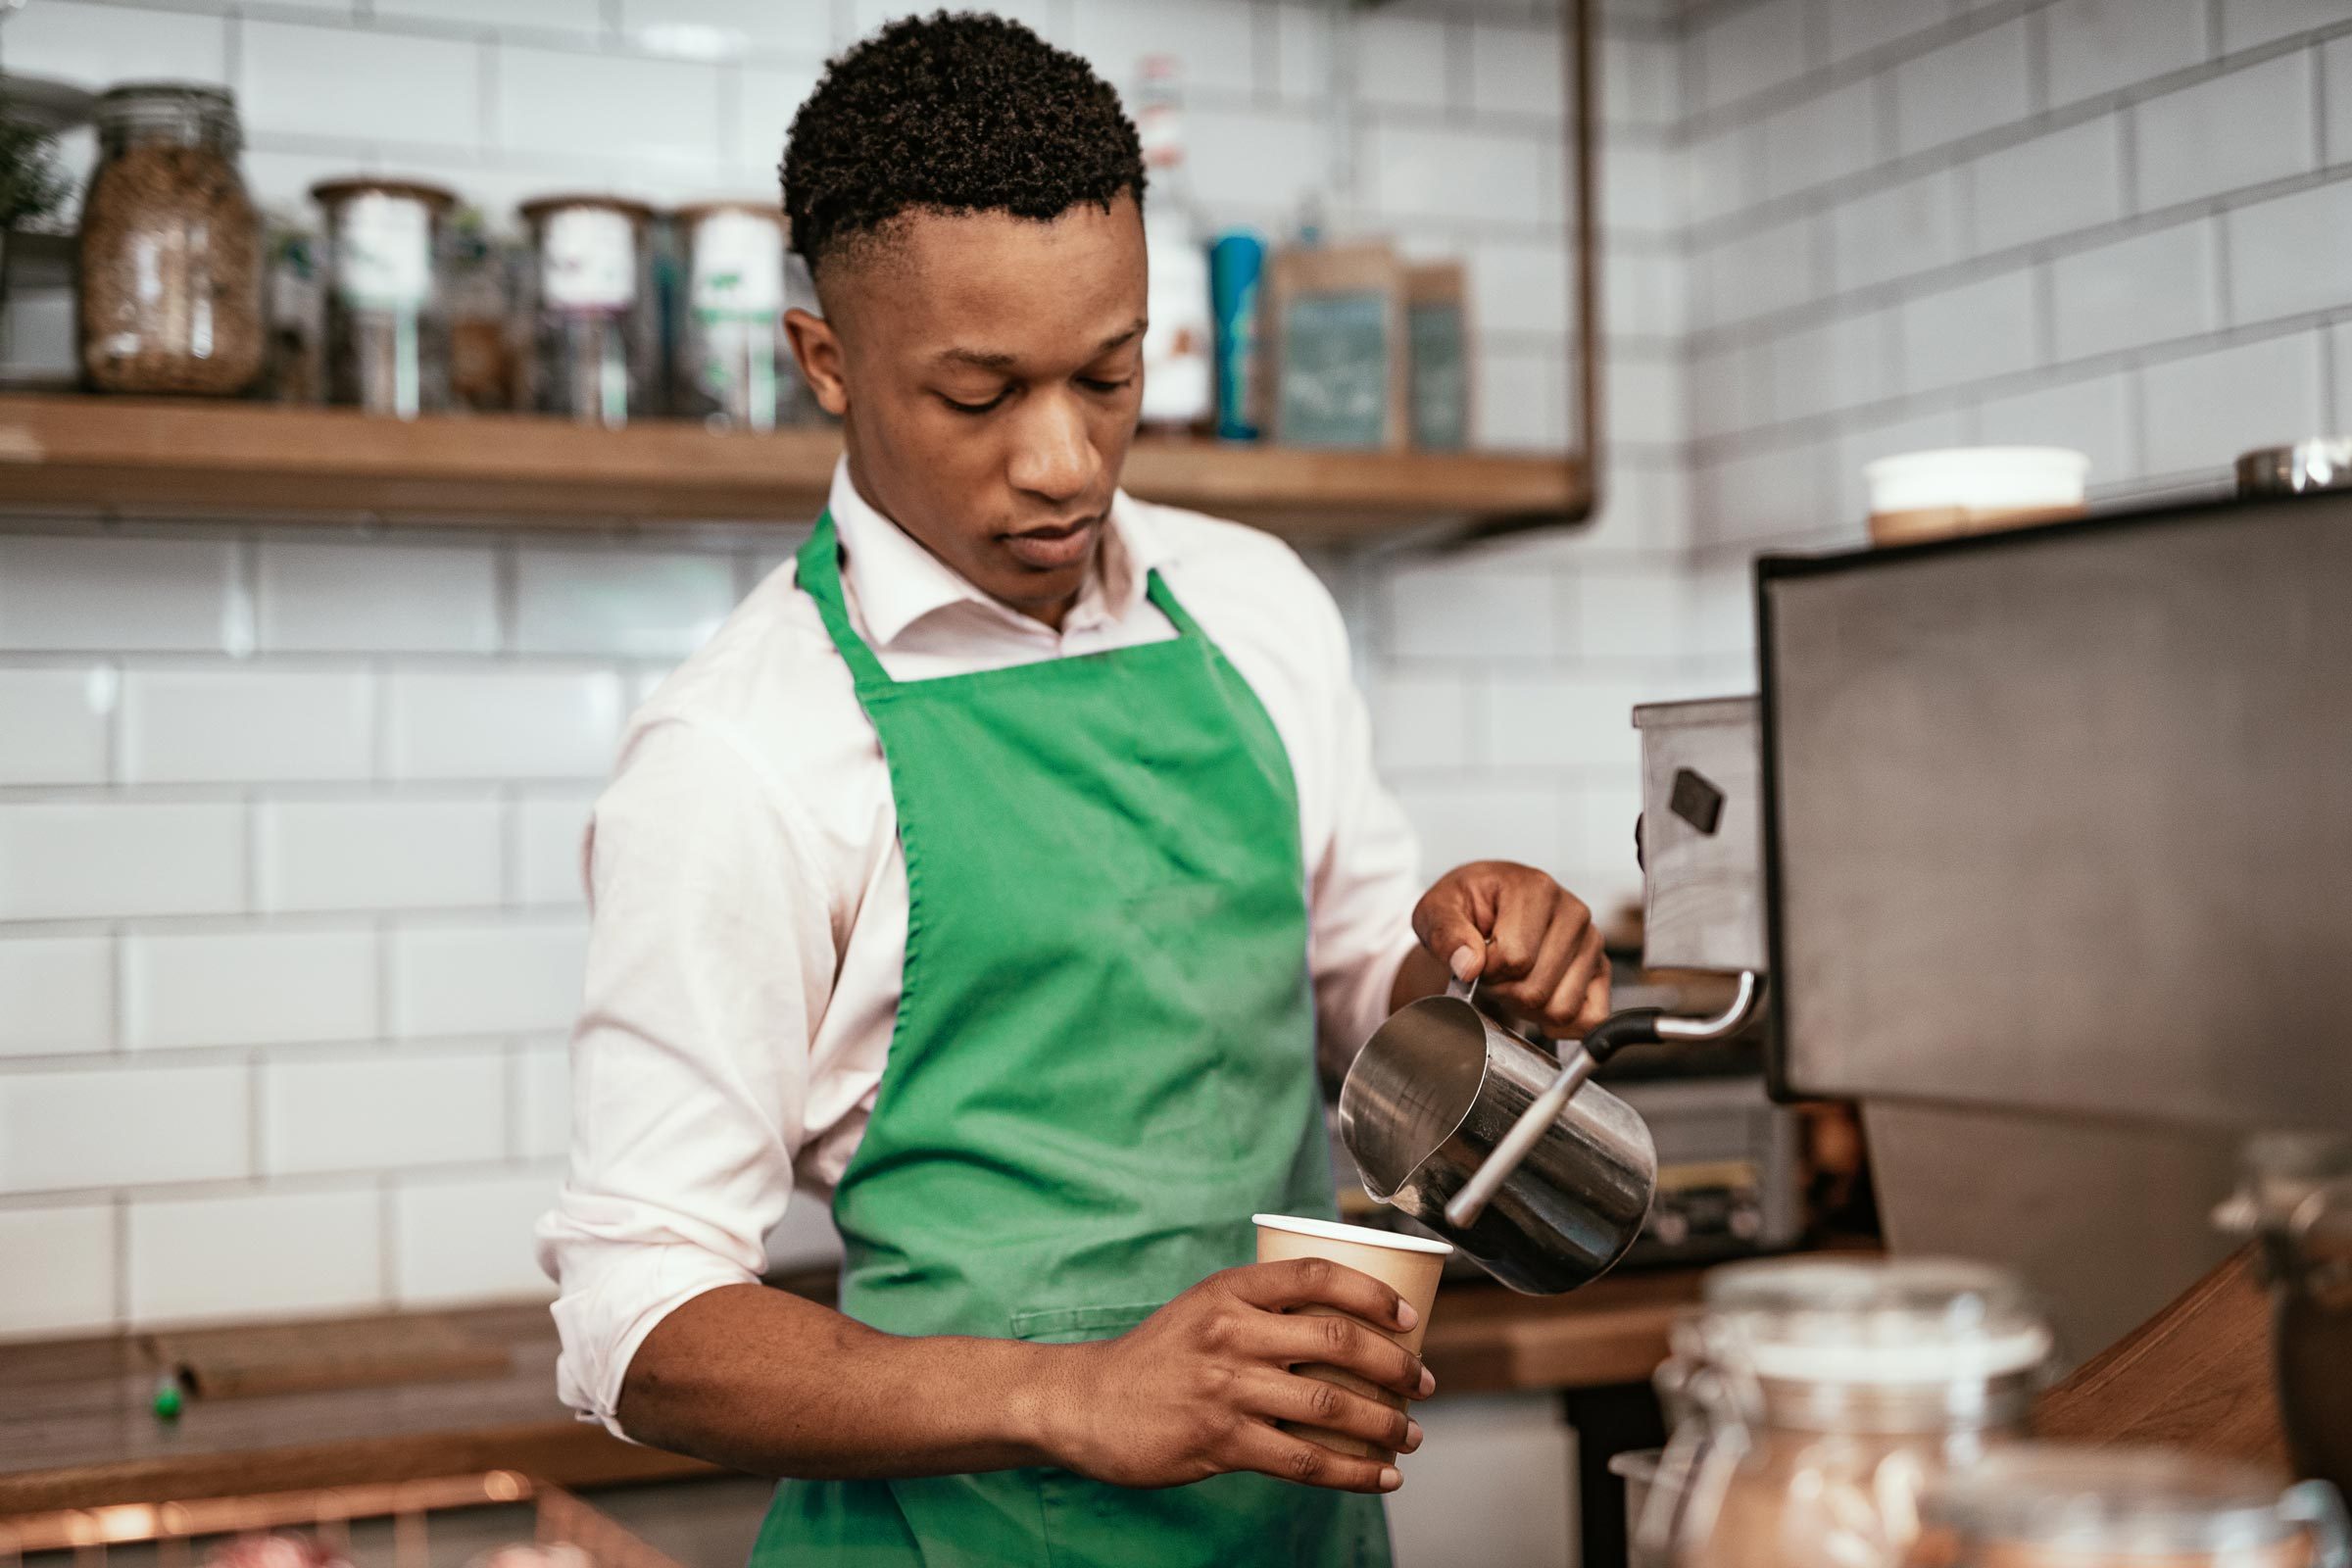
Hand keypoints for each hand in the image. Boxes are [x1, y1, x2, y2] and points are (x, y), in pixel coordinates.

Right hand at [1043, 1260, 1435, 1492]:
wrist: (1087, 1403)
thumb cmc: (1156, 1357)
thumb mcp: (1204, 1308)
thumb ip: (1262, 1310)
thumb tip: (1345, 1326)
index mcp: (1229, 1290)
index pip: (1316, 1275)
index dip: (1374, 1293)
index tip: (1409, 1317)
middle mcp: (1231, 1332)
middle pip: (1338, 1340)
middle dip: (1395, 1365)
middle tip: (1424, 1382)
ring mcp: (1226, 1388)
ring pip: (1330, 1404)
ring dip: (1385, 1423)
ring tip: (1410, 1435)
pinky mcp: (1220, 1441)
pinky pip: (1305, 1459)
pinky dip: (1353, 1471)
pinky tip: (1381, 1477)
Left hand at [1411, 860, 1610, 1037]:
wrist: (1484, 909)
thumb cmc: (1465, 907)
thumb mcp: (1436, 910)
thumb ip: (1446, 934)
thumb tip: (1469, 965)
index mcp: (1535, 889)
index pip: (1514, 958)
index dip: (1486, 971)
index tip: (1477, 957)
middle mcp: (1572, 912)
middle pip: (1537, 989)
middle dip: (1504, 992)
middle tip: (1493, 973)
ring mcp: (1590, 941)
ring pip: (1561, 1009)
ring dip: (1529, 1008)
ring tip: (1514, 980)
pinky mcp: (1601, 968)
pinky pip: (1591, 1018)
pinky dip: (1562, 1025)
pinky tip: (1539, 1004)